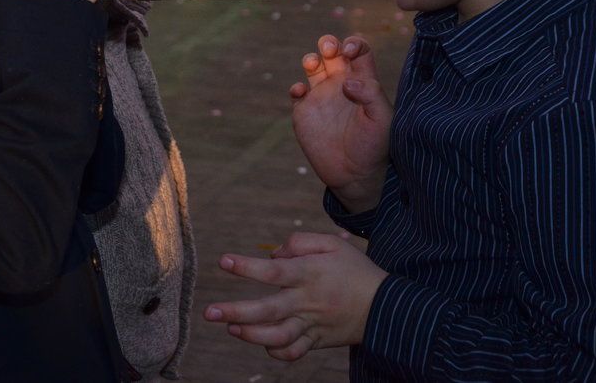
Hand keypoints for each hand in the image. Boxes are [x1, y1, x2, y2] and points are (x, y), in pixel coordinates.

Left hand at [203, 232, 387, 360]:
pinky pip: (293, 352)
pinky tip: (262, 342)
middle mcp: (307, 301)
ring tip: (231, 328)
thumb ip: (301, 243)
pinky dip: (276, 351)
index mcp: (310, 274)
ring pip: (276, 336)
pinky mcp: (317, 341)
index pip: (272, 271)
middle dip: (235, 311)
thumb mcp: (333, 244)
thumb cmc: (355, 270)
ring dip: (250, 335)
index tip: (223, 262)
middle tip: (209, 312)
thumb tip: (272, 254)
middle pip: (267, 310)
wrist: (386, 306)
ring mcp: (312, 324)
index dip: (246, 267)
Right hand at [290, 35, 391, 212]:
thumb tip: (348, 82)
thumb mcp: (382, 120)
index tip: (349, 52)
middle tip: (328, 50)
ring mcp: (321, 96)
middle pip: (333, 51)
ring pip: (313, 65)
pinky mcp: (305, 111)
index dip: (353, 44)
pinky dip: (296, 87)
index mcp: (363, 81)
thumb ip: (370, 95)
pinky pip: (297, 91)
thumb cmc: (374, 146)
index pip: (359, 51)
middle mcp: (341, 84)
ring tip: (312, 64)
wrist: (355, 175)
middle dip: (328, 43)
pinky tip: (301, 93)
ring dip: (311, 58)